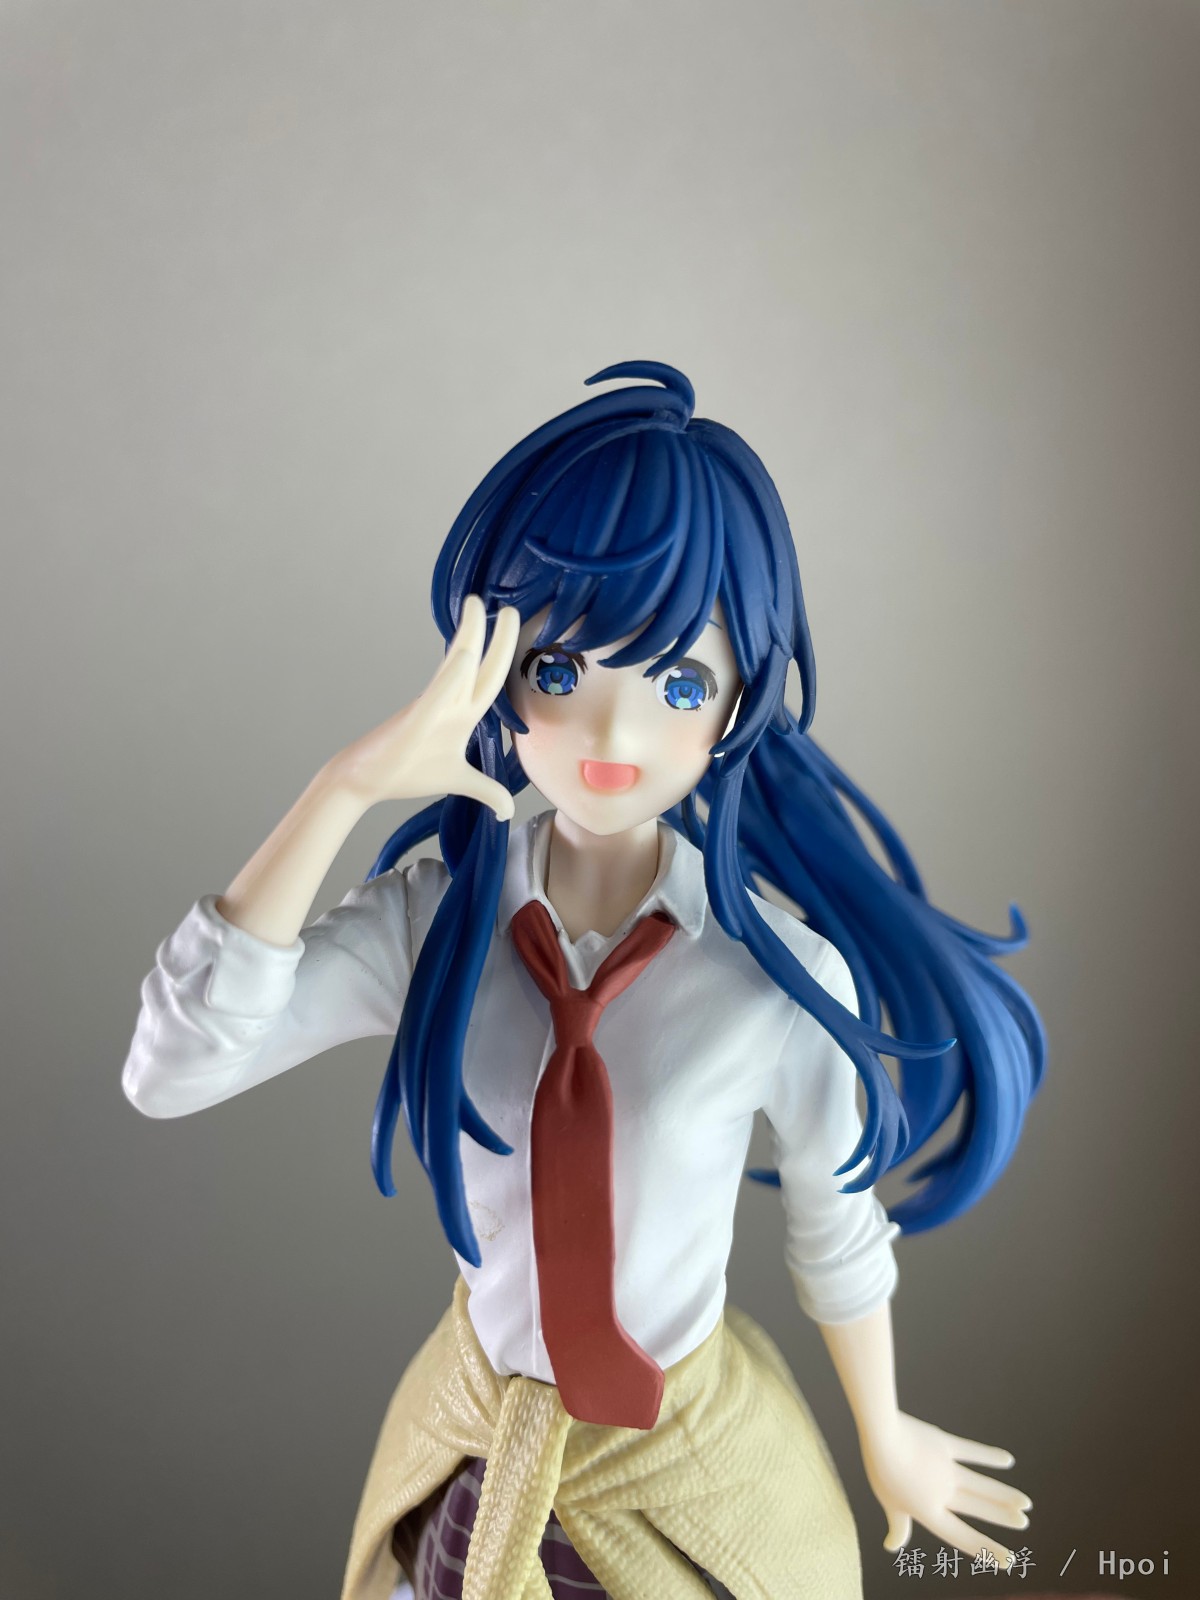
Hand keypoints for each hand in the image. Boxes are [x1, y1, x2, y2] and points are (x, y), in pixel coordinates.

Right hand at [330, 594, 519, 820]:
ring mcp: (431, 711)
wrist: (364, 780)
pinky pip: (436, 695)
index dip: (504, 651)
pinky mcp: (414, 723)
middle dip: (496, 636)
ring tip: (476, 607)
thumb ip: (485, 789)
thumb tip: (507, 809)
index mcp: (462, 714)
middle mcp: (449, 705)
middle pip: (479, 665)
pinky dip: (451, 676)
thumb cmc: (407, 772)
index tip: (512, 623)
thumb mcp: (459, 781)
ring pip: (456, 669)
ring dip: (469, 638)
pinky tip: (466, 655)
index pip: (491, 677)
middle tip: (509, 607)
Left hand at [861, 1411, 1030, 1569]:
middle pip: (978, 1508)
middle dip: (1003, 1517)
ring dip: (1004, 1494)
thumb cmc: (880, 1472)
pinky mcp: (945, 1444)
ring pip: (981, 1485)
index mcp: (929, 1512)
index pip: (962, 1537)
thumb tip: (892, 1545)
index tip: (1009, 1560)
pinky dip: (989, 1456)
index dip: (986, 1550)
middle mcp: (942, 1493)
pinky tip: (1007, 1460)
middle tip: (1024, 1522)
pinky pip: (971, 1452)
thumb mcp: (889, 1504)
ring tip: (1026, 1503)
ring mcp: (946, 1468)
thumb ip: (898, 1525)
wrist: (881, 1434)